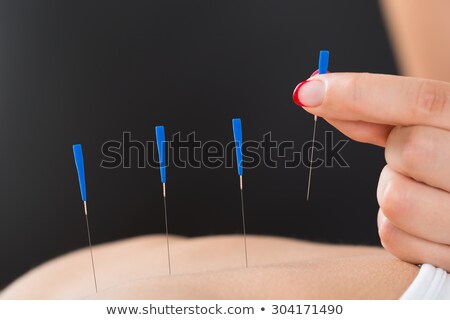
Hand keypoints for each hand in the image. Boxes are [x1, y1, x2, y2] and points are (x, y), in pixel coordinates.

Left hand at [293, 72, 449, 270]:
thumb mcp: (435, 130)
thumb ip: (382, 114)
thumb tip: (316, 94)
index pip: (422, 101)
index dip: (359, 92)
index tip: (308, 91)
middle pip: (408, 151)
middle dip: (395, 153)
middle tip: (413, 159)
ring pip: (394, 199)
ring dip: (392, 192)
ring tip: (423, 192)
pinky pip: (393, 236)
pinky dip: (396, 228)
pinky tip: (424, 225)